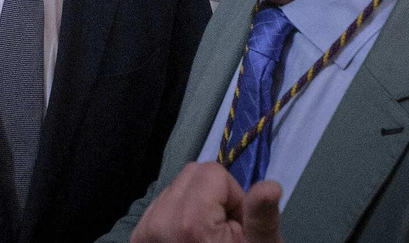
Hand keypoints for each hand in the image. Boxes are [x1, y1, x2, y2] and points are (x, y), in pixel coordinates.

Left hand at [131, 162, 283, 242]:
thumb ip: (261, 216)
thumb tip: (271, 185)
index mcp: (190, 222)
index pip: (213, 173)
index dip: (234, 196)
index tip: (237, 226)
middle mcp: (158, 223)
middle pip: (191, 174)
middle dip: (214, 196)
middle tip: (224, 232)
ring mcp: (144, 231)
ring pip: (175, 188)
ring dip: (195, 205)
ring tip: (208, 239)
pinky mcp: (138, 238)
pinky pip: (161, 205)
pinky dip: (178, 215)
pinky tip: (190, 240)